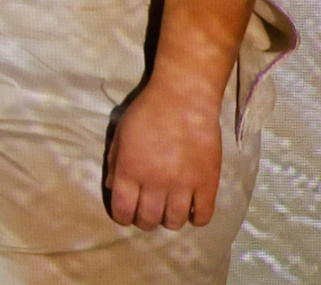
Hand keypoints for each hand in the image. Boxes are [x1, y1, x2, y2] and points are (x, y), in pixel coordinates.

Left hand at [106, 78, 222, 230]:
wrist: (184, 99)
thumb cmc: (147, 112)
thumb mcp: (120, 134)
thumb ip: (115, 162)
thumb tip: (113, 188)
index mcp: (130, 170)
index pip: (123, 209)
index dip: (122, 217)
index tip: (126, 216)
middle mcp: (155, 182)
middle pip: (148, 219)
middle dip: (144, 221)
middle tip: (148, 213)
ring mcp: (183, 185)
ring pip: (174, 222)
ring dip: (169, 221)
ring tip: (169, 211)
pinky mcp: (207, 183)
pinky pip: (202, 215)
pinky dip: (196, 219)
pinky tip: (192, 210)